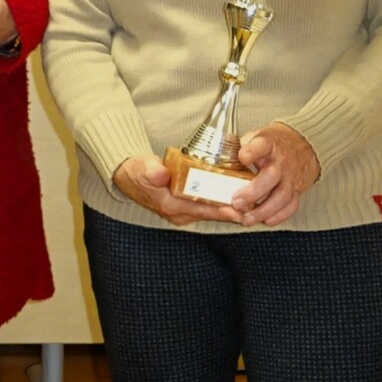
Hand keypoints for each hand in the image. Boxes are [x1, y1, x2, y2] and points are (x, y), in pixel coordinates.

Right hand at [113, 154, 245, 226]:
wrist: (128, 176)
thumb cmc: (136, 171)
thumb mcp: (140, 168)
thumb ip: (151, 171)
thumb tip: (161, 174)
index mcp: (169, 204)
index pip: (200, 208)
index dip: (219, 209)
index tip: (238, 209)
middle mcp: (177, 212)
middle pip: (209, 213)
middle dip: (230, 211)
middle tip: (253, 209)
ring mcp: (181, 212)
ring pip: (209, 211)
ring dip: (227, 209)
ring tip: (249, 206)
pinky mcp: (184, 207)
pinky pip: (205, 208)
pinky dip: (219, 204)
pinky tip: (233, 200)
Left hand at [231, 123, 319, 226]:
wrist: (301, 145)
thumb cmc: (272, 144)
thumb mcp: (255, 137)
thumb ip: (238, 147)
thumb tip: (216, 157)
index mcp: (268, 144)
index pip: (261, 146)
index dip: (251, 152)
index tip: (242, 158)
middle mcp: (281, 161)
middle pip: (271, 177)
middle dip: (253, 192)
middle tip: (237, 202)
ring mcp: (291, 177)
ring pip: (281, 196)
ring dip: (264, 210)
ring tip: (247, 218)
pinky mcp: (297, 189)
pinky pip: (291, 205)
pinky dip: (279, 215)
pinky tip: (266, 220)